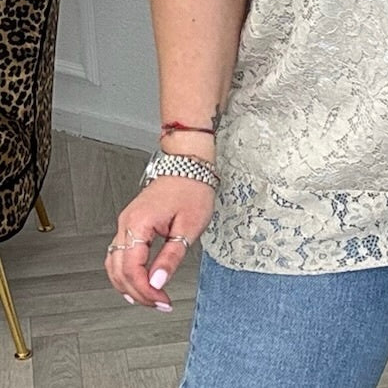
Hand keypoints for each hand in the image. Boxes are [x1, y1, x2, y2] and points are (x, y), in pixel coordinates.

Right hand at [105, 178, 214, 308]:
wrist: (189, 164)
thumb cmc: (192, 188)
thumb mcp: (188, 226)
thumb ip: (171, 257)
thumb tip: (158, 283)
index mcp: (139, 223)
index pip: (132, 270)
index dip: (146, 292)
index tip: (163, 302)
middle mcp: (126, 223)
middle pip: (119, 271)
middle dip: (138, 293)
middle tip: (159, 304)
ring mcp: (126, 222)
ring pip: (114, 264)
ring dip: (129, 285)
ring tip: (150, 298)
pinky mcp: (131, 223)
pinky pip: (120, 254)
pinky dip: (126, 272)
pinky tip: (140, 282)